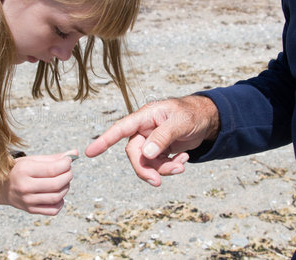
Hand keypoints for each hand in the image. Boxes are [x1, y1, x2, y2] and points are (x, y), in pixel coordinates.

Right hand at [1, 150, 76, 215]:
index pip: (53, 169)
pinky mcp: (31, 210)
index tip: (69, 160)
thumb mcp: (33, 160)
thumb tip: (75, 153)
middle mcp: (24, 187)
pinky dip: (60, 202)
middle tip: (68, 171)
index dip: (66, 164)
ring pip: (57, 197)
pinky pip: (54, 210)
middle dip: (68, 176)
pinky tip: (57, 193)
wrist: (1, 187)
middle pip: (57, 184)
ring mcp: (27, 201)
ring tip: (63, 181)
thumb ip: (54, 158)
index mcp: (24, 170)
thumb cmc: (20, 170)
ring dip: (66, 188)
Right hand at [85, 95, 218, 185]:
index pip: (120, 129)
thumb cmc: (192, 114)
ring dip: (163, 169)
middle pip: (134, 154)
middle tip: (159, 182)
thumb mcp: (180, 123)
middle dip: (146, 169)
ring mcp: (151, 141)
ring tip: (182, 165)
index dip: (104, 141)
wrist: (207, 119)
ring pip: (147, 162)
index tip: (89, 152)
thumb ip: (162, 137)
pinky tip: (184, 159)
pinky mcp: (159, 150)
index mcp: (145, 117)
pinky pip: (158, 165)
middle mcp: (144, 130)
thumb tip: (145, 154)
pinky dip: (170, 167)